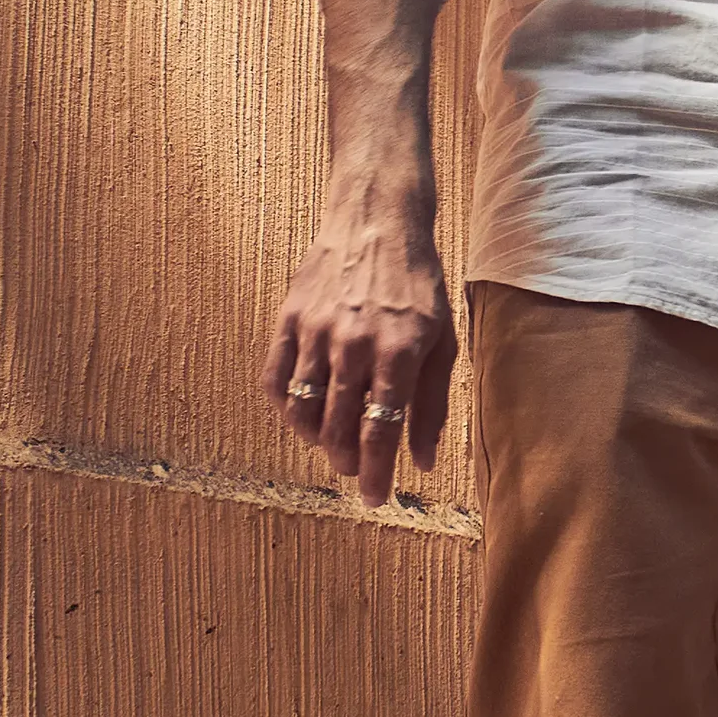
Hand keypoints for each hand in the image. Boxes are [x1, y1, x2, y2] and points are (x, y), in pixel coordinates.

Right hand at [262, 182, 456, 504]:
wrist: (377, 219)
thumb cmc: (419, 283)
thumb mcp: (443, 341)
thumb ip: (433, 404)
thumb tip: (422, 460)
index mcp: (399, 350)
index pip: (381, 429)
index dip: (375, 472)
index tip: (374, 498)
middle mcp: (354, 343)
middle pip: (338, 426)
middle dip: (345, 461)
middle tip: (353, 471)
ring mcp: (316, 330)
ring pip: (303, 408)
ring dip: (316, 439)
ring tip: (331, 445)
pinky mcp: (289, 318)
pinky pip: (275, 378)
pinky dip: (284, 407)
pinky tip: (301, 415)